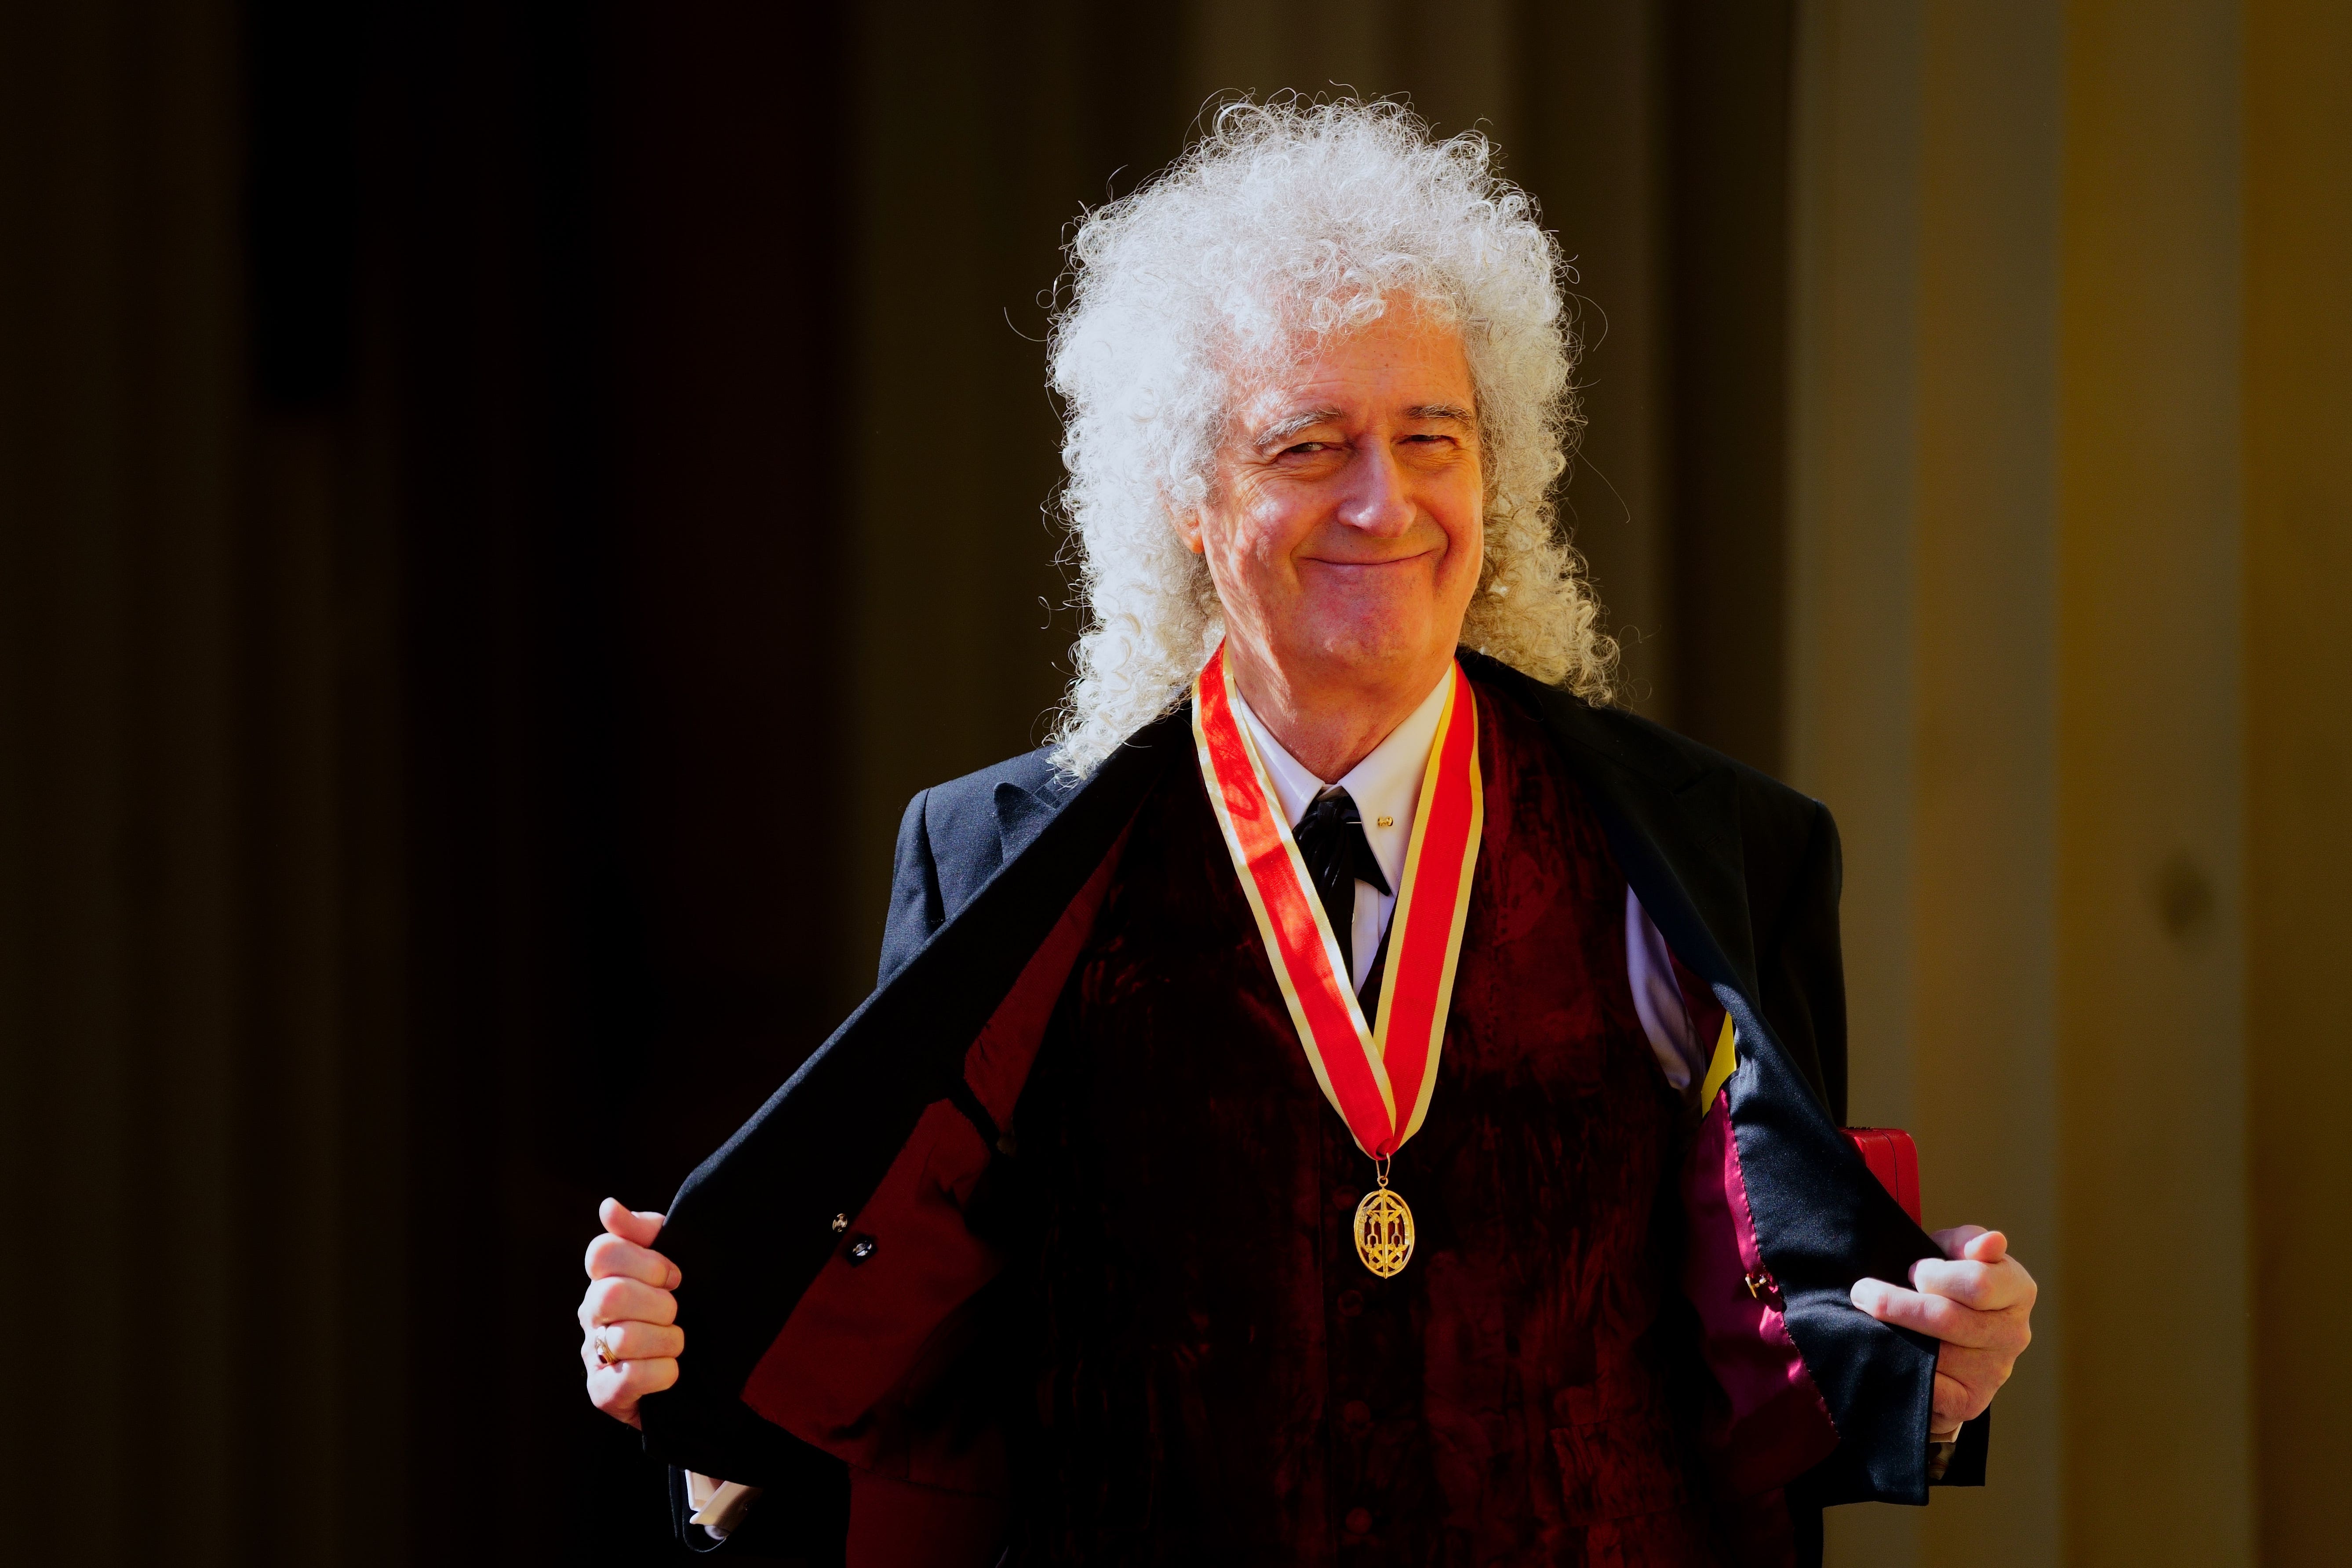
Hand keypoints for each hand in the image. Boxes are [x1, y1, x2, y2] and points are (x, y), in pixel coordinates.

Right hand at [580, 1198, 683, 1429]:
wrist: (696, 1370)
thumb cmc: (679, 1306)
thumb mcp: (671, 1262)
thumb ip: (644, 1232)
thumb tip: (608, 1207)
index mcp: (604, 1277)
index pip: (602, 1252)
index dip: (645, 1261)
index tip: (676, 1276)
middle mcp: (590, 1314)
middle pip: (611, 1295)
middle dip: (659, 1304)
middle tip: (677, 1312)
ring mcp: (592, 1354)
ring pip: (625, 1338)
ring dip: (667, 1340)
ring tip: (678, 1343)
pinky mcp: (602, 1393)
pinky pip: (627, 1379)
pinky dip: (662, 1373)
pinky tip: (672, 1370)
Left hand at [1851, 1225, 2035, 1435]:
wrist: (1941, 1337)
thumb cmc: (1945, 1283)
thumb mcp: (1952, 1252)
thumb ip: (1967, 1241)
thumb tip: (1991, 1242)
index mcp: (2018, 1290)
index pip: (1978, 1283)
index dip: (1935, 1276)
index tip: (1913, 1270)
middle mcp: (2014, 1333)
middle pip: (1948, 1319)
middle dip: (1896, 1303)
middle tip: (1863, 1292)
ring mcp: (1995, 1371)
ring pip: (1933, 1354)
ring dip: (1891, 1335)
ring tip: (1868, 1320)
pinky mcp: (1971, 1401)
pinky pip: (1929, 1387)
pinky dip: (1899, 1368)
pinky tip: (1883, 1352)